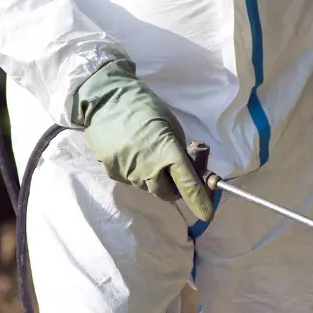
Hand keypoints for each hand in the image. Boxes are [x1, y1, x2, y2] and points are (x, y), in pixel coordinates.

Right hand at [72, 60, 214, 221]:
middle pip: (166, 194)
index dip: (199, 200)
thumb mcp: (171, 125)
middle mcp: (147, 168)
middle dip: (175, 188)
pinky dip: (137, 172)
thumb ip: (180, 150)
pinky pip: (131, 180)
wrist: (105, 99)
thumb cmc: (144, 106)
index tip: (207, 213)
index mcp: (167, 152)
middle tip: (175, 172)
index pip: (187, 184)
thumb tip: (189, 168)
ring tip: (148, 154)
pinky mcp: (112, 172)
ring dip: (155, 179)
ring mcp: (127, 173)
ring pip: (148, 187)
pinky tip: (132, 153)